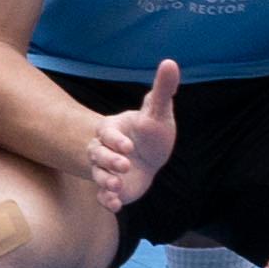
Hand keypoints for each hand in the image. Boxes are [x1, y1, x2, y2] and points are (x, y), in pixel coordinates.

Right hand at [85, 59, 179, 211]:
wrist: (148, 157)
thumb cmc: (151, 132)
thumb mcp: (158, 112)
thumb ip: (161, 89)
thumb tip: (171, 62)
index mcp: (112, 130)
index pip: (107, 133)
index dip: (115, 140)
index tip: (128, 146)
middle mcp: (104, 150)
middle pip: (97, 154)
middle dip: (108, 160)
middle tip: (125, 164)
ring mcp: (106, 171)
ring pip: (97, 175)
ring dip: (104, 181)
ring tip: (116, 187)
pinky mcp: (112, 189)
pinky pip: (103, 196)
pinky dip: (107, 201)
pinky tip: (115, 205)